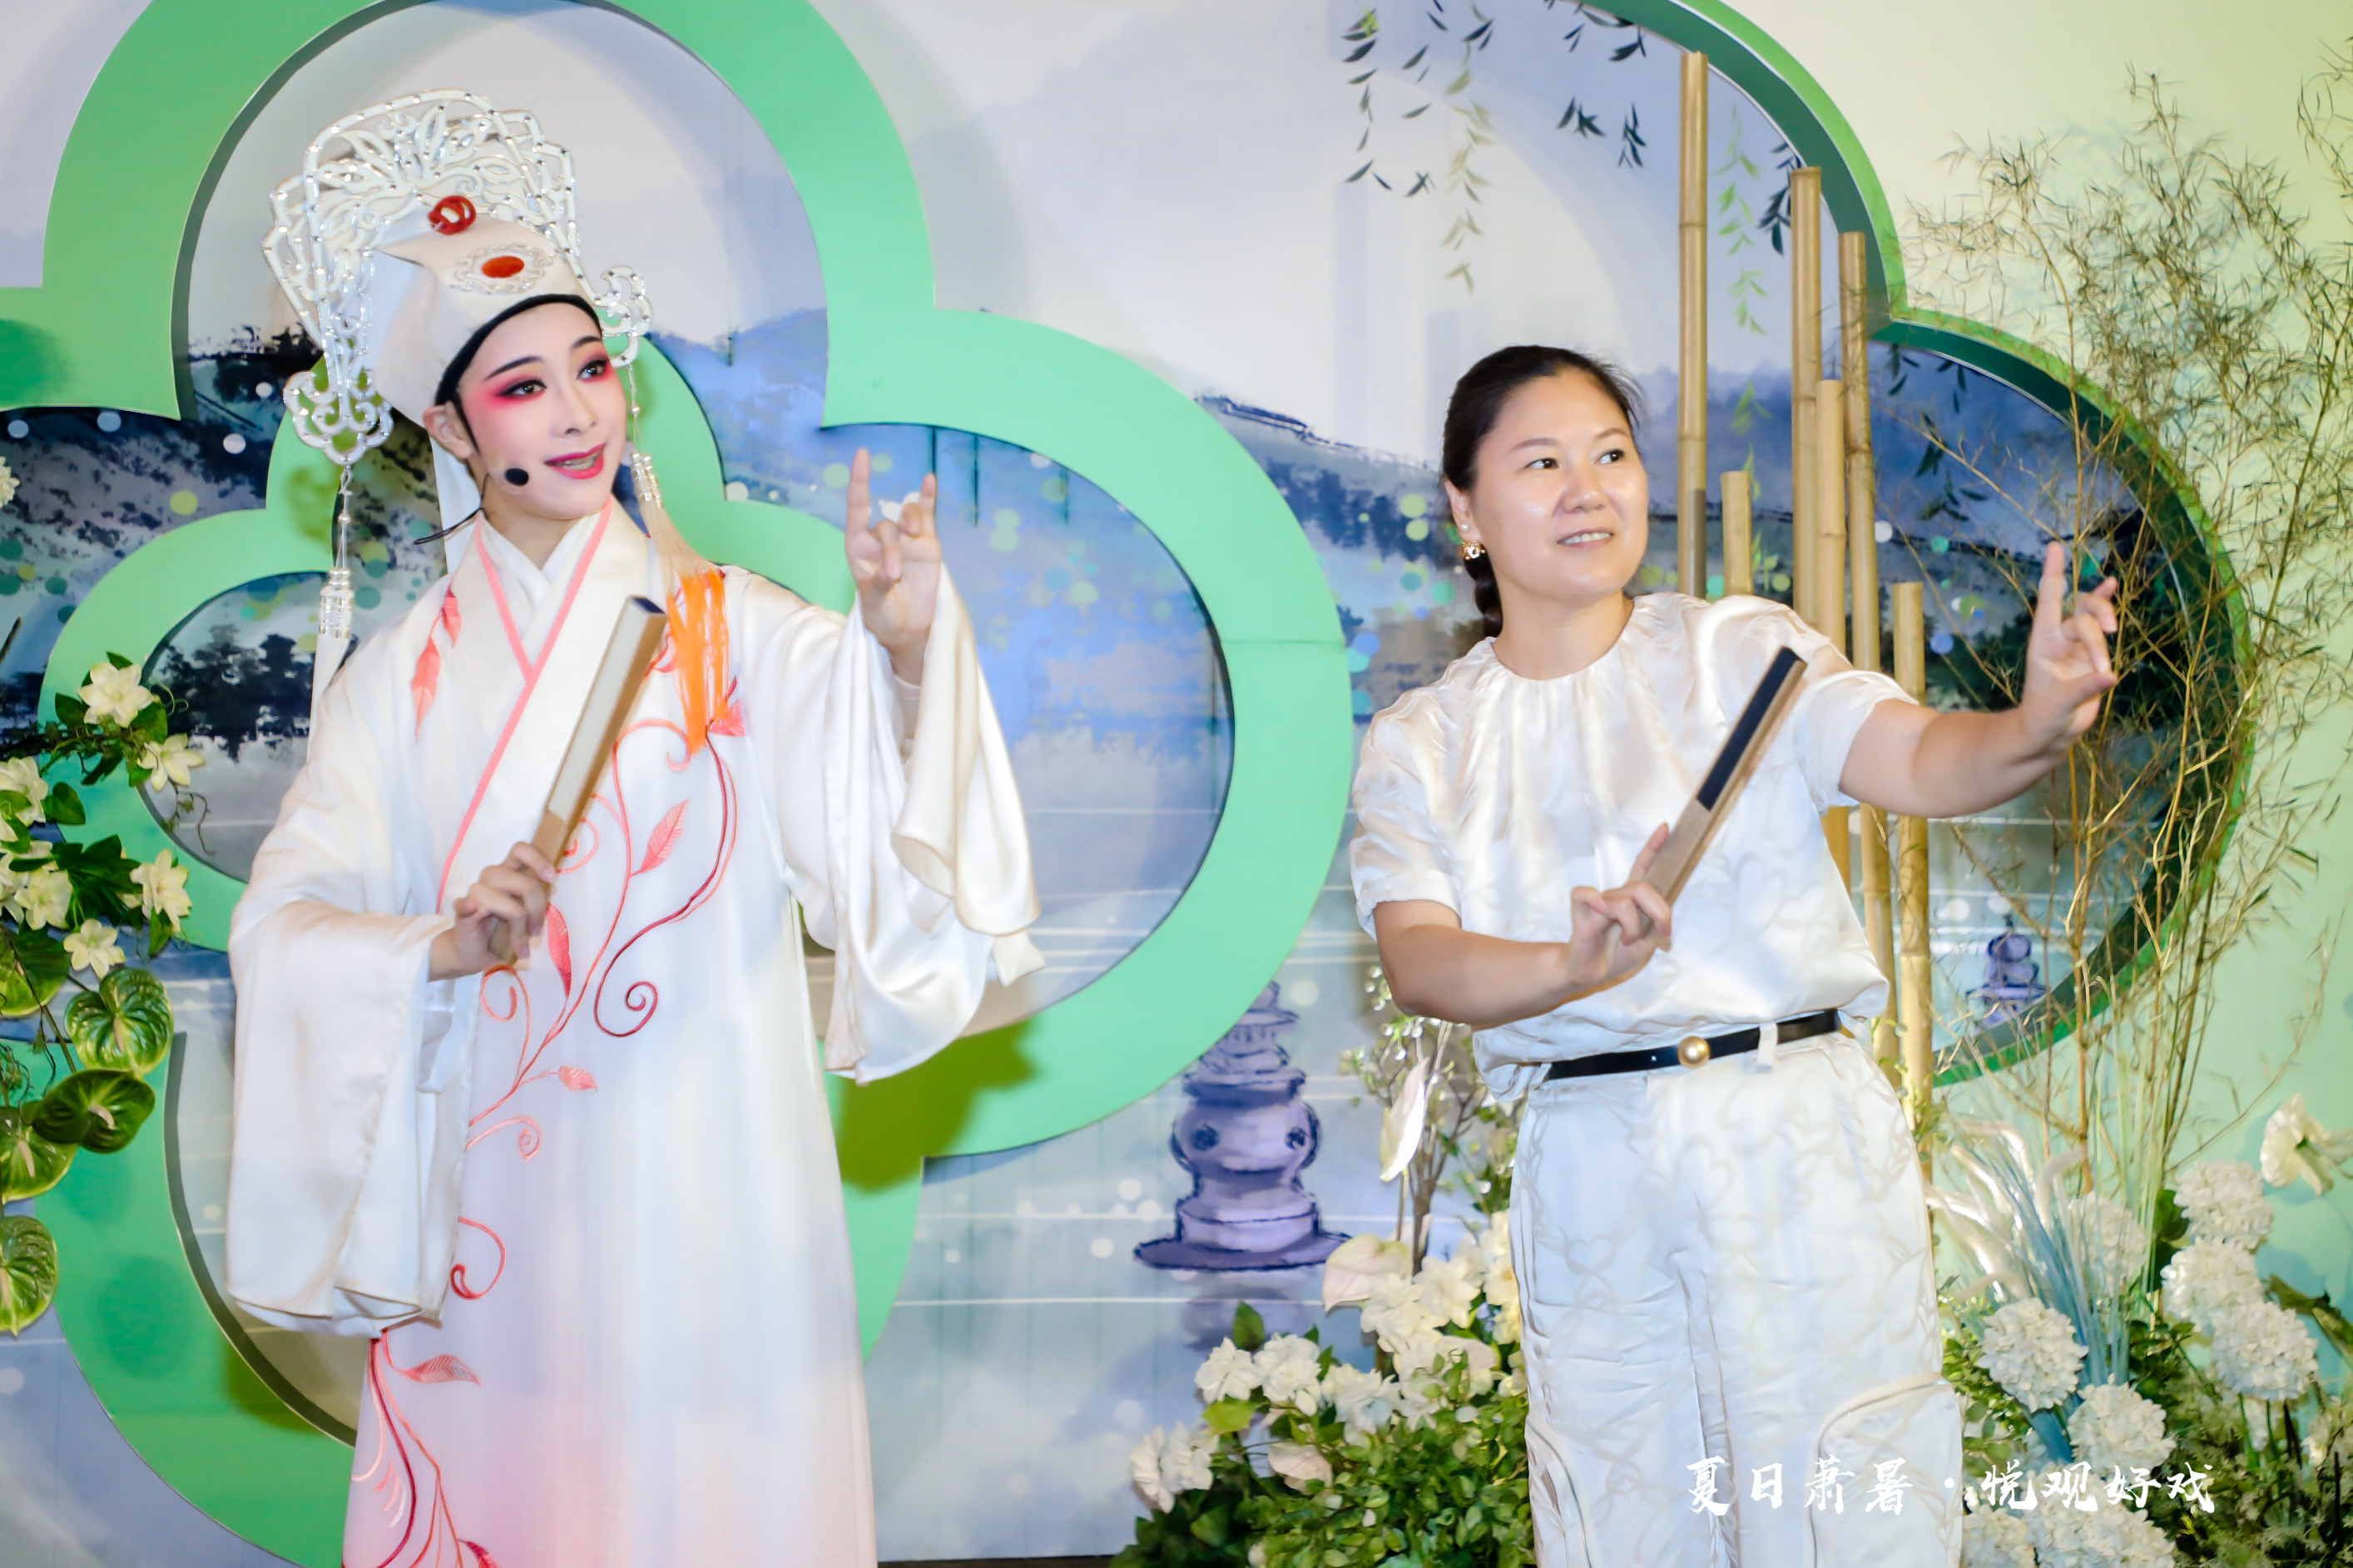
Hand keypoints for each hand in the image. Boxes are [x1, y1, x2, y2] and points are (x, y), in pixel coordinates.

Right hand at [428, 843, 556, 979]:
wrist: (475, 953)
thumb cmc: (503, 931)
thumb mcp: (526, 914)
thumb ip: (536, 898)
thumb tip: (552, 887)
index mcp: (508, 874)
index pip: (520, 851)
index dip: (537, 860)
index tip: (552, 878)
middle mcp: (492, 879)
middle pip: (523, 882)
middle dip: (537, 909)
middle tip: (536, 931)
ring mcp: (476, 894)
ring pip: (506, 902)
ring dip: (518, 927)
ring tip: (521, 946)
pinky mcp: (462, 911)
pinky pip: (463, 903)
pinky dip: (467, 904)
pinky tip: (470, 908)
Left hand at [844, 449, 942, 682]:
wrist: (906, 629)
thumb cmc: (882, 616)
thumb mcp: (874, 606)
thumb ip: (879, 586)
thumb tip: (891, 571)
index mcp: (858, 548)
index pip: (857, 508)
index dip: (859, 481)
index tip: (863, 455)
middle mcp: (880, 538)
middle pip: (887, 526)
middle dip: (892, 548)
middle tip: (896, 576)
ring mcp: (905, 539)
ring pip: (908, 516)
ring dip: (912, 521)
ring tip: (918, 538)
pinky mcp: (926, 543)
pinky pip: (928, 514)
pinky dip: (929, 496)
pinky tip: (929, 478)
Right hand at [1556, 824, 1672, 998]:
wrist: (1593, 973)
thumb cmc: (1617, 955)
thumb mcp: (1647, 944)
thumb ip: (1656, 927)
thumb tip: (1661, 921)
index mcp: (1632, 900)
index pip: (1642, 868)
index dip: (1653, 848)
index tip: (1665, 827)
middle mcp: (1616, 896)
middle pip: (1642, 888)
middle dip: (1659, 911)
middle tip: (1661, 933)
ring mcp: (1598, 902)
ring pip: (1625, 901)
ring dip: (1633, 928)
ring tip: (1627, 942)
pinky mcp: (1582, 911)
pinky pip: (1586, 895)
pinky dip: (1595, 900)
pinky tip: (1601, 910)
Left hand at [2016, 541, 2118, 752]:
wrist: (2048, 734)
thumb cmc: (2043, 720)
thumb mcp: (2059, 707)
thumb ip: (2084, 689)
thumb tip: (2112, 676)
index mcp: (2042, 644)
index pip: (2048, 602)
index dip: (2052, 574)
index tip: (2055, 546)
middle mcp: (2058, 639)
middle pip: (2082, 613)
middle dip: (2097, 624)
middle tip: (2109, 637)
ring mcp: (2076, 646)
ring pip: (2095, 620)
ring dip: (2105, 633)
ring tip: (2106, 668)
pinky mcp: (2092, 655)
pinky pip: (2102, 628)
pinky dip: (2107, 607)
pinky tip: (2111, 584)